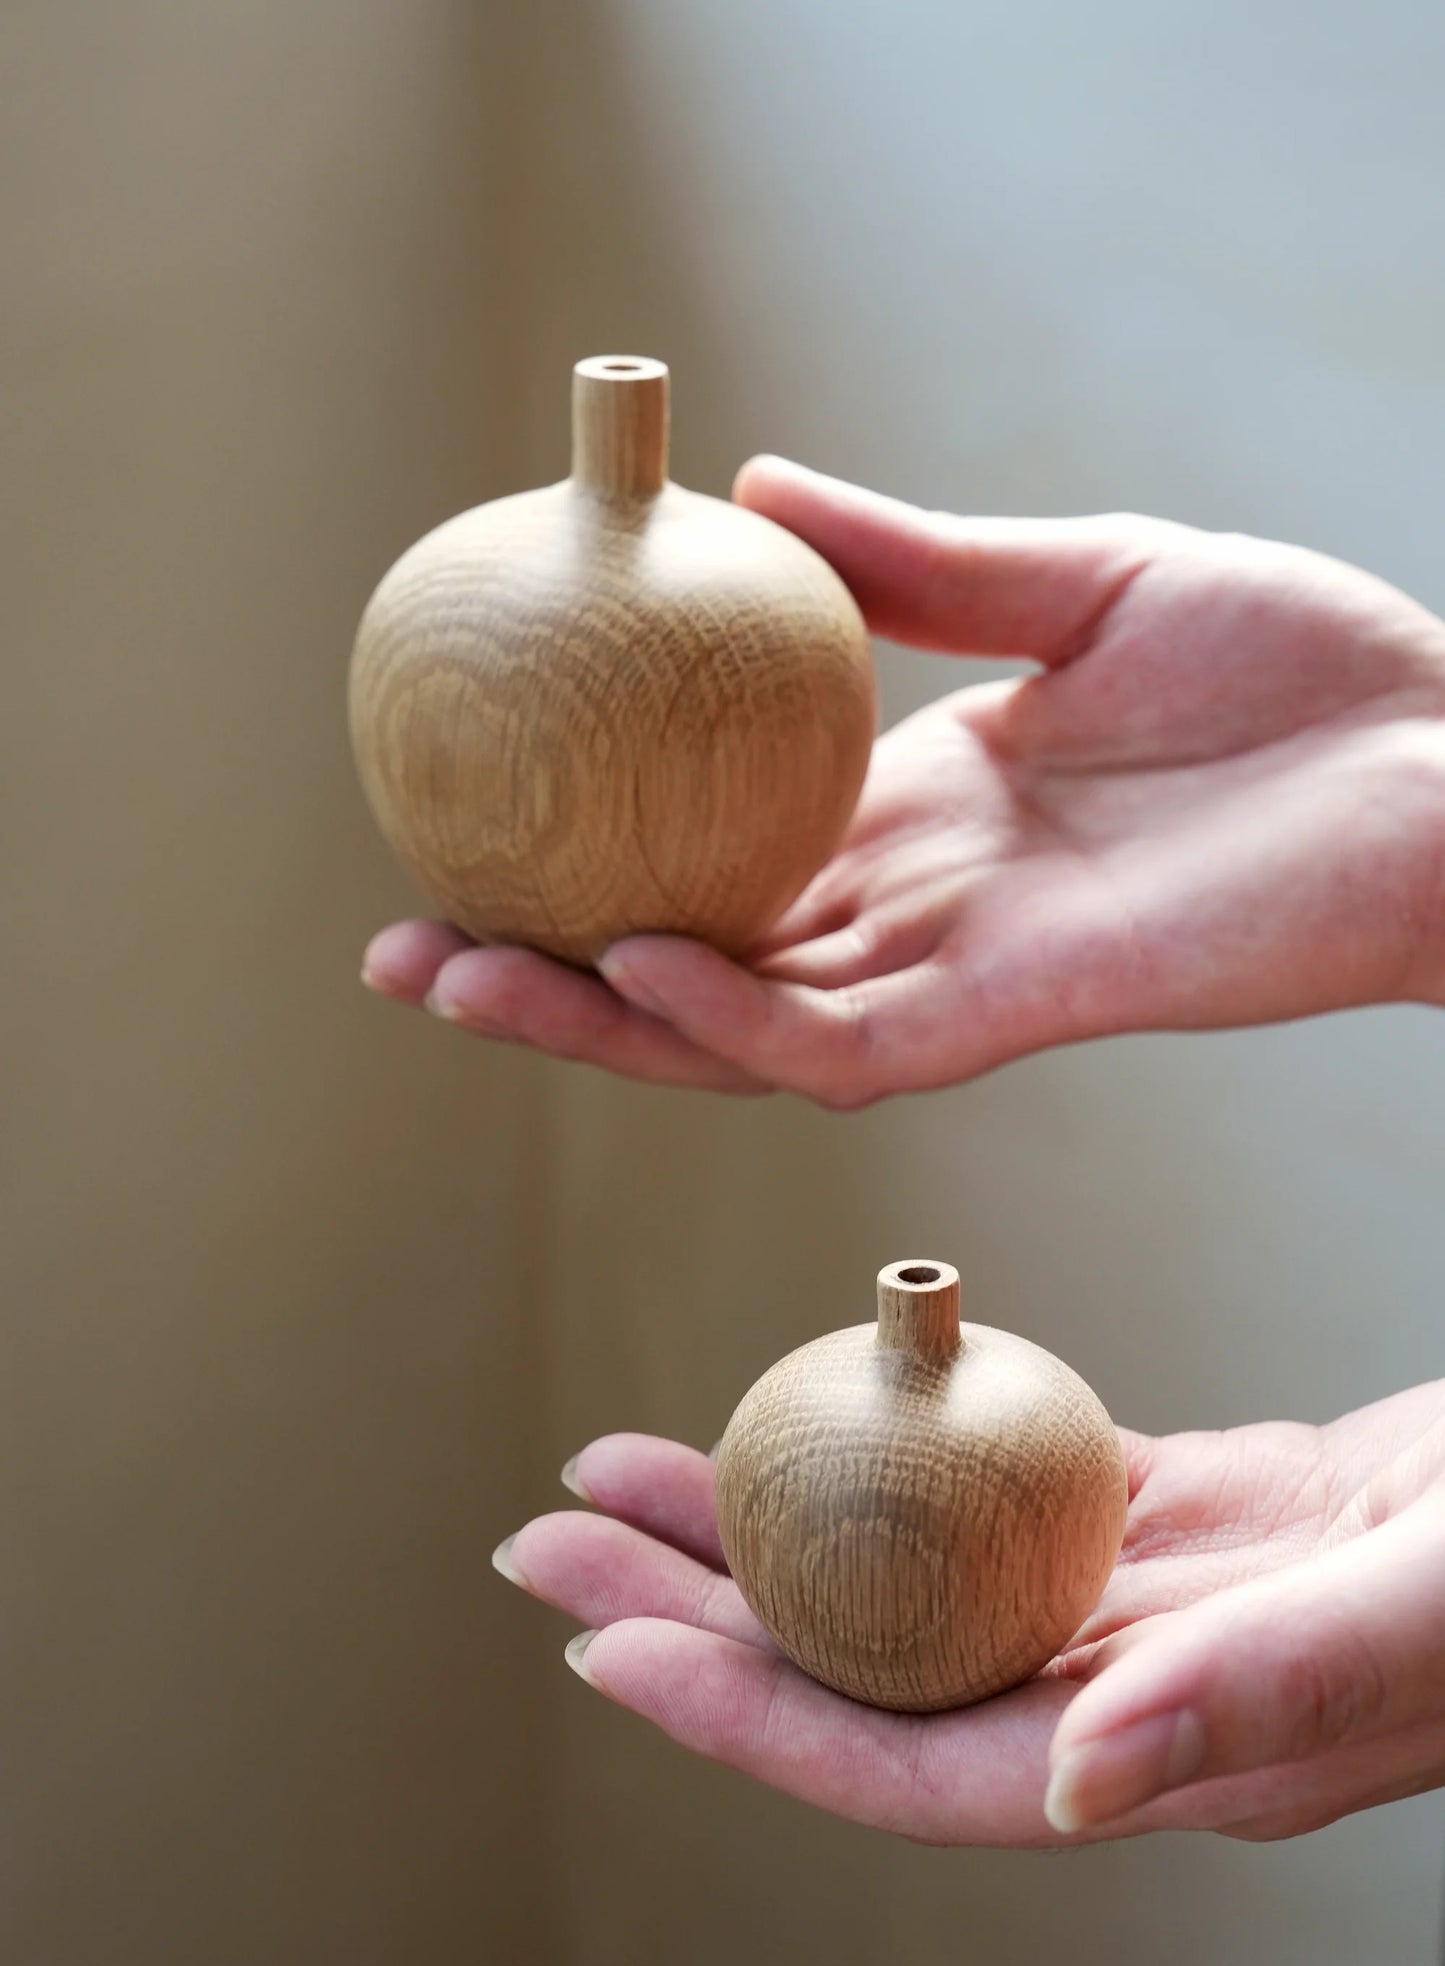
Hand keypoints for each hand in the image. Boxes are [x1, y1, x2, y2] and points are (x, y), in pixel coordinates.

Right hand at [363, 459, 1444, 1103]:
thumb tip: (751, 495)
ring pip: (737, 1033)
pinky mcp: (1019, 1010)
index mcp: (912, 813)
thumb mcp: (1075, 577)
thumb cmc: (1292, 665)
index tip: (467, 823)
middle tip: (404, 952)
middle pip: (692, 969)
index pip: (715, 859)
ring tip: (456, 978)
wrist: (1444, 756)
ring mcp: (955, 972)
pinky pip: (847, 1040)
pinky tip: (639, 959)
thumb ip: (915, 562)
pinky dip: (736, 1014)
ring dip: (596, 1017)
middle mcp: (911, 910)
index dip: (591, 858)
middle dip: (547, 973)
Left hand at [493, 1382, 1444, 1842]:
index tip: (600, 1654)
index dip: (747, 1722)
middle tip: (546, 1542)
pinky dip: (893, 1444)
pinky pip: (997, 1487)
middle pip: (869, 1669)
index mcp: (1174, 1756)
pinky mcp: (1183, 1516)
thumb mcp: (1422, 1609)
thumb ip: (1264, 1692)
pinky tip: (821, 1405)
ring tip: (630, 1473)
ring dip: (768, 1524)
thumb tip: (1077, 1787)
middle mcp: (1134, 1695)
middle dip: (696, 1617)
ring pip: (910, 1576)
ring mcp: (1149, 1605)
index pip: (912, 1766)